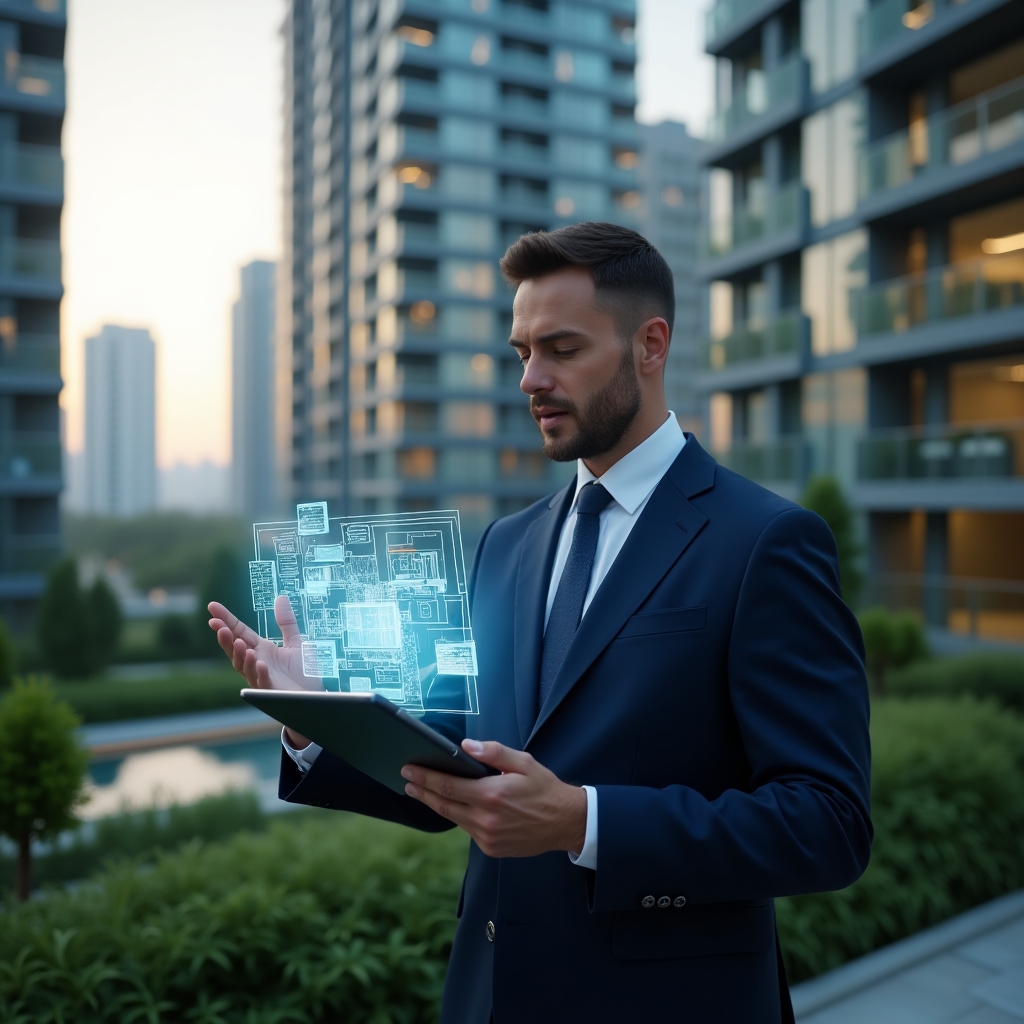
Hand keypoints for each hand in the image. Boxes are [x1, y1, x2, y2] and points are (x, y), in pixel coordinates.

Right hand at [208, 594, 316, 747]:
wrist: (315, 698)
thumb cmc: (303, 673)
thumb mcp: (298, 643)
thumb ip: (287, 622)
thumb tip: (280, 597)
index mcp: (261, 650)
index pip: (240, 632)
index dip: (226, 620)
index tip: (212, 607)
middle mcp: (257, 663)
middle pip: (236, 650)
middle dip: (226, 639)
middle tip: (217, 626)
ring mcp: (262, 678)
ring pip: (245, 668)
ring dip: (240, 655)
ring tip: (239, 642)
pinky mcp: (273, 691)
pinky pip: (263, 683)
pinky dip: (259, 673)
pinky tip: (258, 662)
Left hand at [401, 741, 587, 858]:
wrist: (566, 822)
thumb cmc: (544, 788)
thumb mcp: (523, 762)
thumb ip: (493, 752)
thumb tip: (466, 746)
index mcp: (492, 795)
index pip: (448, 785)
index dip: (425, 778)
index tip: (409, 770)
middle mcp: (486, 819)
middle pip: (443, 804)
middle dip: (422, 791)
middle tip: (406, 780)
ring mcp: (488, 837)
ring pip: (454, 818)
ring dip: (436, 804)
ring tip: (421, 792)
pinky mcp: (491, 849)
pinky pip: (468, 830)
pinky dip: (458, 816)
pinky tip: (452, 806)